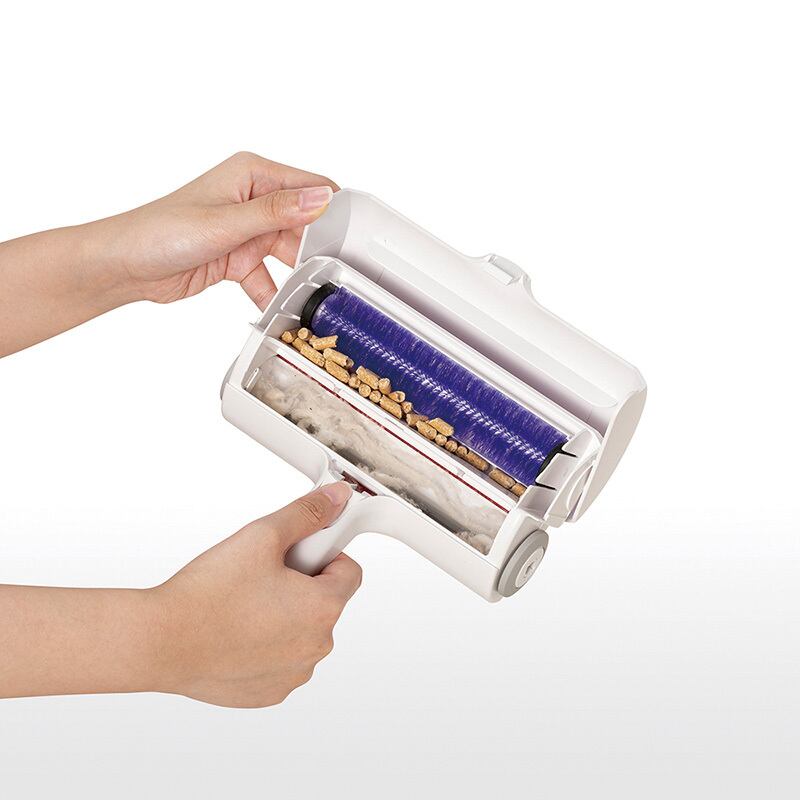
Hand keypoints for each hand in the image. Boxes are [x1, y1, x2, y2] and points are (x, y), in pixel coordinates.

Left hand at [0, 151, 338, 355]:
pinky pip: (268, 277)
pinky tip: (282, 311)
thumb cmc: (161, 231)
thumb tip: (321, 198)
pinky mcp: (238, 257)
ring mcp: (246, 230)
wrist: (125, 266)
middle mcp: (253, 198)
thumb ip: (277, 213)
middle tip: (340, 273)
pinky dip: (274, 293)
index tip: (356, 235)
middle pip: (305, 222)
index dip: (334, 208)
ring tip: (317, 295)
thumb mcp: (226, 222)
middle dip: (320, 247)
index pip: (310, 185)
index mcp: (253, 174)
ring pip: (289, 252)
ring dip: (298, 274)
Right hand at [0, 482, 360, 706]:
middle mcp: (316, 647)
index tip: (297, 551)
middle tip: (262, 574)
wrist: (160, 642)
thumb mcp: (262, 536)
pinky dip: (266, 644)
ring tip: (243, 603)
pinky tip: (235, 630)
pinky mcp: (269, 692)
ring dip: (284, 615)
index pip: (349, 571)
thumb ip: (306, 514)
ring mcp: (293, 674)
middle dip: (301, 583)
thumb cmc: (208, 594)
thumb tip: (336, 499)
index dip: (324, 553)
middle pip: (324, 601)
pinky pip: (280, 659)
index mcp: (323, 609)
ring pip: (301, 631)